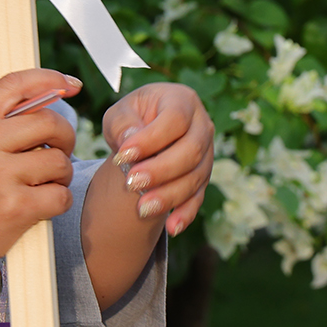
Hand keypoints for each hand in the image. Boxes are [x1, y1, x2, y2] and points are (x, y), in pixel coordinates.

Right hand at [0, 68, 79, 274]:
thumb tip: (42, 101)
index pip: (16, 84)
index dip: (50, 78)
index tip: (69, 83)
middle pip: (48, 121)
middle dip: (64, 135)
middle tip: (60, 148)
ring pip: (59, 161)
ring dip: (61, 172)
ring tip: (44, 182)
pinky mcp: (14, 208)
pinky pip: (59, 195)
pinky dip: (58, 200)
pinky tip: (42, 204)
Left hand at [98, 82, 214, 235]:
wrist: (143, 135)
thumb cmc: (132, 120)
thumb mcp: (120, 113)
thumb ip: (122, 123)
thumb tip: (130, 139)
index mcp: (182, 100)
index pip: (174, 119)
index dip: (151, 138)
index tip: (124, 155)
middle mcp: (202, 125)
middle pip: (191, 150)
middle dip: (161, 170)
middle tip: (131, 183)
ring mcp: (207, 153)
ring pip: (196, 176)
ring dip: (170, 195)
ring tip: (142, 208)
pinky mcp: (203, 178)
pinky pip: (198, 197)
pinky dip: (185, 213)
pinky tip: (171, 227)